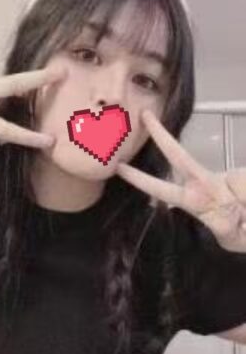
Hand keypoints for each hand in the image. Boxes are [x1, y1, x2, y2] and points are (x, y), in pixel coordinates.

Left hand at [115, 109, 245, 252]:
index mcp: (196, 202)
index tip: (119, 168)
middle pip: (180, 157)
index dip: (141, 179)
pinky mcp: (240, 175)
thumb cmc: (240, 233)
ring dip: (243, 198)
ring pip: (233, 179)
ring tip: (244, 213)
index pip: (163, 189)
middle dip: (161, 136)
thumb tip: (233, 216)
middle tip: (144, 115)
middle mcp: (204, 185)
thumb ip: (231, 229)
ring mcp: (224, 178)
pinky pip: (244, 182)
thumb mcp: (235, 238)